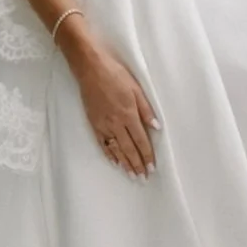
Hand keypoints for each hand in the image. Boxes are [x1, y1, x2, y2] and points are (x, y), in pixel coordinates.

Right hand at [62, 26, 158, 176]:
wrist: (90, 68)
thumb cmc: (115, 75)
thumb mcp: (136, 88)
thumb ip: (146, 110)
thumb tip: (156, 127)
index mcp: (128, 114)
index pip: (140, 140)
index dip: (147, 155)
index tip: (152, 167)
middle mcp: (116, 123)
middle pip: (129, 148)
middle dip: (137, 164)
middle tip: (143, 177)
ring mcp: (103, 124)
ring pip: (115, 149)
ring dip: (124, 163)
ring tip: (131, 174)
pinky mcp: (93, 123)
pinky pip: (102, 143)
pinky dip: (109, 154)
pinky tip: (115, 162)